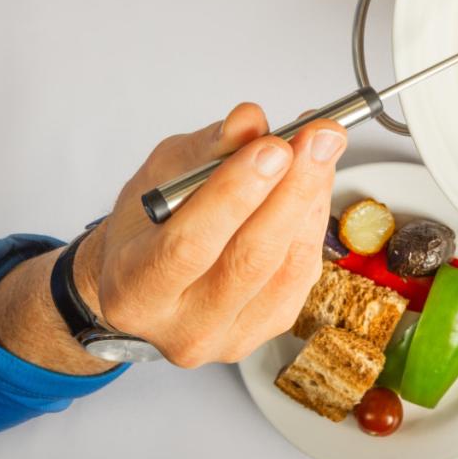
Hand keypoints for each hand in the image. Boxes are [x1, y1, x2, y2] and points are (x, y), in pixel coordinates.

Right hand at [66, 102, 344, 367]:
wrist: (148, 280)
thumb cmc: (148, 227)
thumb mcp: (161, 175)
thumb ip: (207, 150)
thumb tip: (250, 121)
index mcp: (134, 289)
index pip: (189, 245)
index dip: (235, 194)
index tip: (273, 146)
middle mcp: (182, 326)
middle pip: (249, 259)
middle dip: (291, 190)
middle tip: (317, 139)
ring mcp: (230, 337)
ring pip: (287, 266)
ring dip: (312, 199)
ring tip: (322, 148)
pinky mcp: (269, 328)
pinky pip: (303, 272)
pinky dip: (314, 221)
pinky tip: (317, 183)